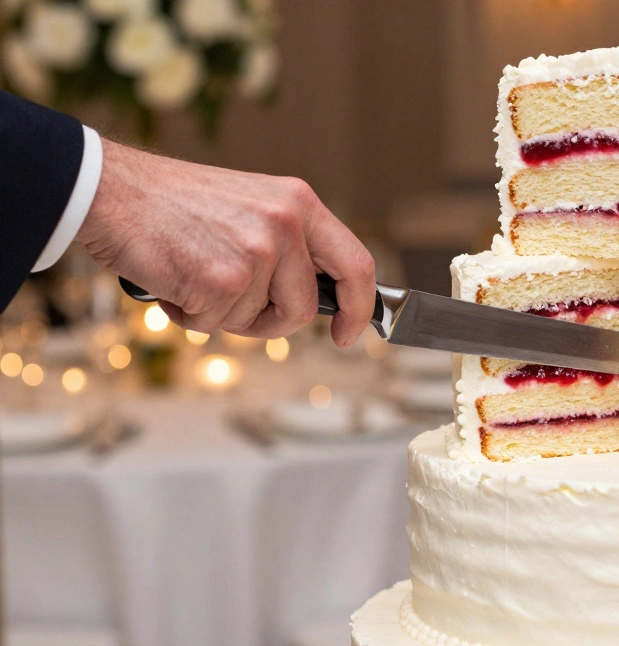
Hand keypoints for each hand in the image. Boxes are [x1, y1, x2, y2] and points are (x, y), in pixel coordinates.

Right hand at [74, 139, 375, 346]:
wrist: (111, 190)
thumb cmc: (176, 205)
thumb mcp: (251, 207)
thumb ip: (289, 246)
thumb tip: (316, 299)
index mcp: (300, 203)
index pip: (357, 264)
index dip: (359, 308)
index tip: (346, 334)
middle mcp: (286, 224)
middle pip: (302, 308)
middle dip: (269, 321)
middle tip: (231, 305)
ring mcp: (257, 252)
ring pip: (257, 320)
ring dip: (222, 314)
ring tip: (192, 272)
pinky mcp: (223, 279)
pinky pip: (216, 324)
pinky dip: (189, 314)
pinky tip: (173, 280)